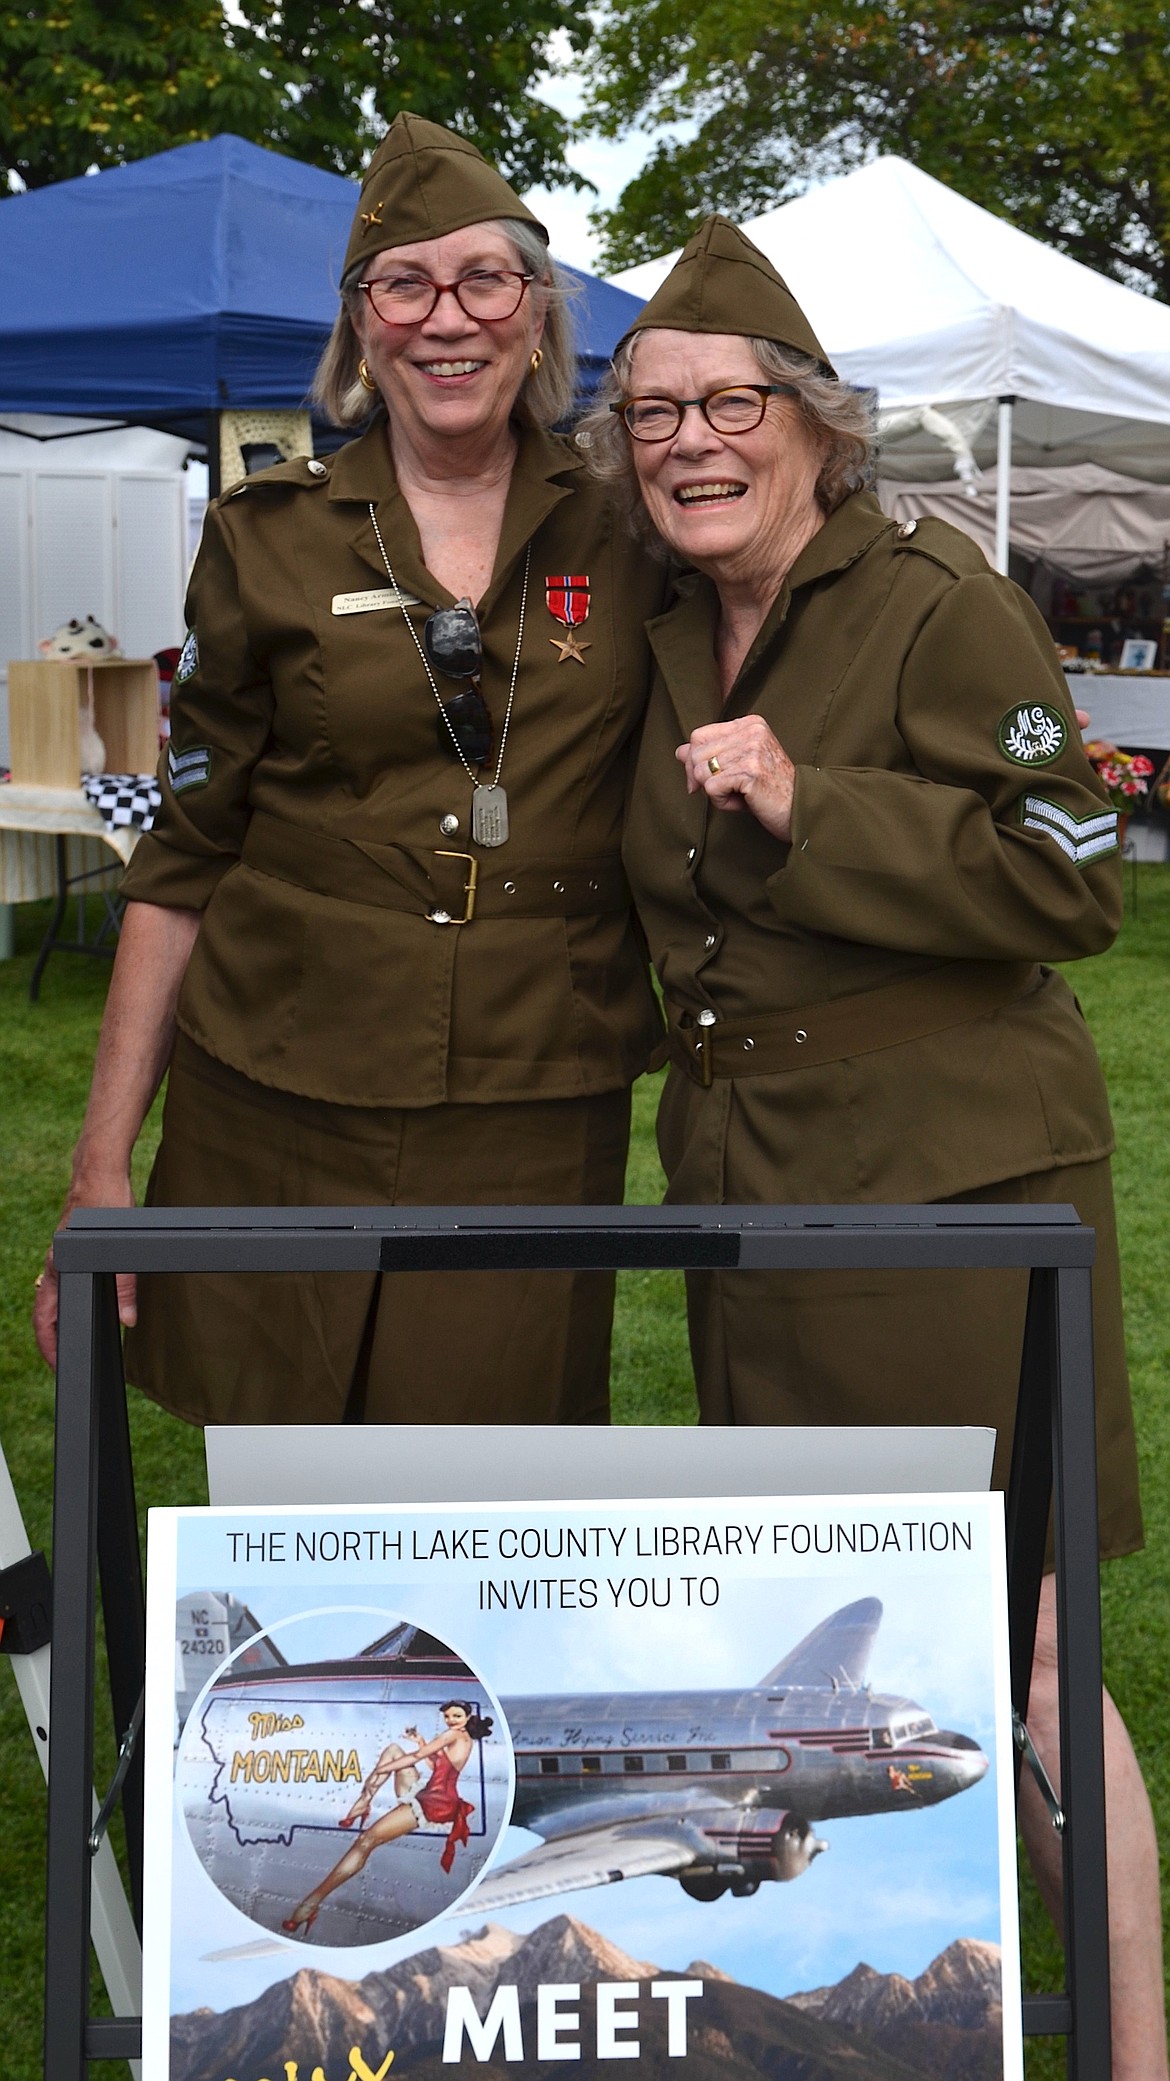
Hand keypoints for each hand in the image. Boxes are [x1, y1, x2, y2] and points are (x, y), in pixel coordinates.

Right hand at [33, 1167, 136, 1368]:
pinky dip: (69, 1299)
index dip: (49, 1344)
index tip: (57, 1364)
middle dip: (52, 1338)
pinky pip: (65, 1281)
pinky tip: (86, 1302)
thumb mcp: (121, 1247)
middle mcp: (57, 1264)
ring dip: (59, 1319)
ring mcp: (62, 1256)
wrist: (100, 1169)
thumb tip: (126, 1319)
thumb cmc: (107, 1201)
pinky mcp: (73, 1248)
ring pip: (53, 1296)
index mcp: (60, 1267)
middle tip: (66, 1359)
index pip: (44, 1317)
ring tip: (74, 1339)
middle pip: (46, 1311)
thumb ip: (125, 1284)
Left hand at [676, 716, 796, 840]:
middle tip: (723, 792)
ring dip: (714, 793)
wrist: (799, 809)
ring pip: (702, 772)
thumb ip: (711, 754)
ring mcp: (752, 750)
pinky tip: (743, 802)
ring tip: (737, 795)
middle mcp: (751, 731)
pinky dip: (722, 802)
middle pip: (696, 753)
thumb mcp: (739, 765)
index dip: (694, 761)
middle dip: (700, 779)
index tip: (704, 781)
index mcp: (750, 724)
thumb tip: (680, 751)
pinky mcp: (750, 771)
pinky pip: (712, 788)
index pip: (699, 735)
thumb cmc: (769, 790)